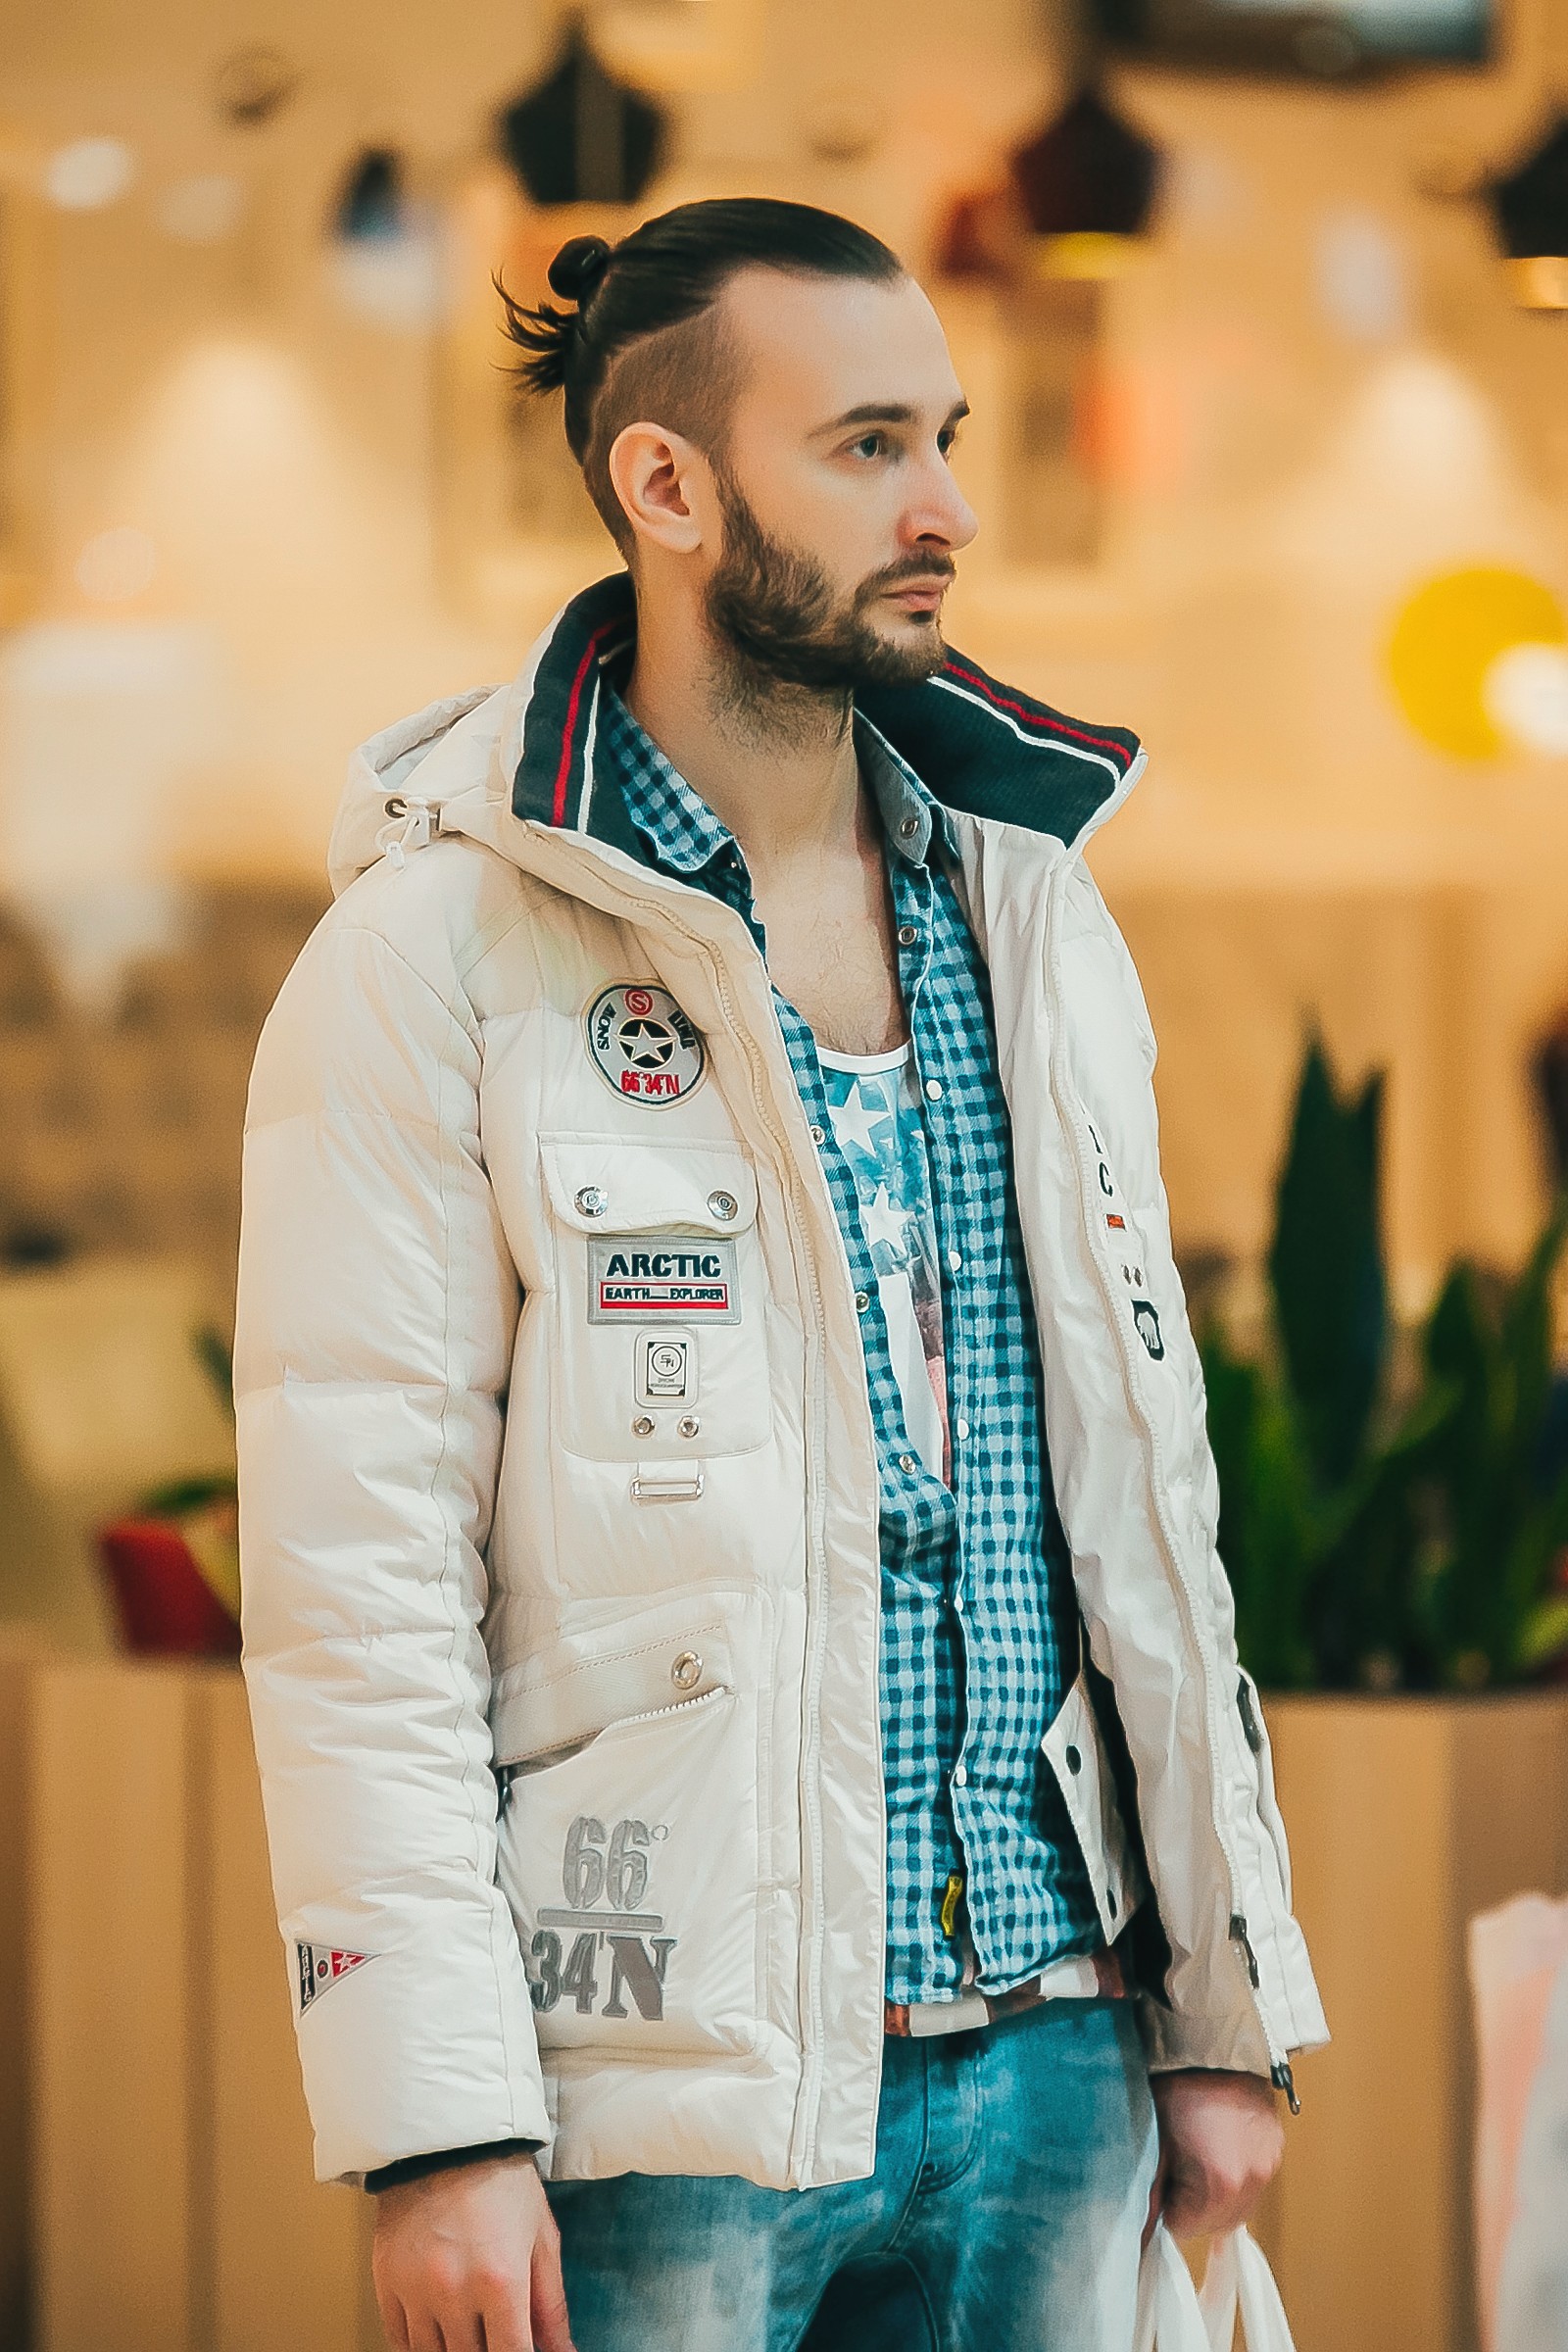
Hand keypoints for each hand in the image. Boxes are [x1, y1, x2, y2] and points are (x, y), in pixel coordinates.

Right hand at [372, 2151, 573, 2351]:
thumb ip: (551, 2304)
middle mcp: (454, 2291)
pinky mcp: (386, 2281)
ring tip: (468, 2328)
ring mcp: (415, 2289)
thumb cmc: (502, 2181)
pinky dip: (418, 2345)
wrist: (448, 2138)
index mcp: (501, 2281)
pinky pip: (398, 2339)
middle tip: (495, 2331)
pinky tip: (437, 2331)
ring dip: (453, 2350)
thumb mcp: (541, 2237)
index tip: (521, 2351)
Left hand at [1148, 2069, 1283, 2240]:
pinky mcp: (1276, 2151)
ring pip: (1237, 2209)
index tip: (1161, 2185)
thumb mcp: (1156, 2143)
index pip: (1184, 2228)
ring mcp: (1267, 2167)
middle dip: (1192, 2207)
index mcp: (1219, 2184)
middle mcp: (1250, 2182)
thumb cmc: (1178, 2089)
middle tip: (1177, 2172)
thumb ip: (1151, 2192)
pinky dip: (1236, 2181)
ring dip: (1216, 2199)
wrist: (1213, 2046)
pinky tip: (1218, 2154)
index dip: (1167, 2208)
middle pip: (1214, 2224)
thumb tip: (1142, 2231)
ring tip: (1198, 2162)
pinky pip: (1253, 2185)